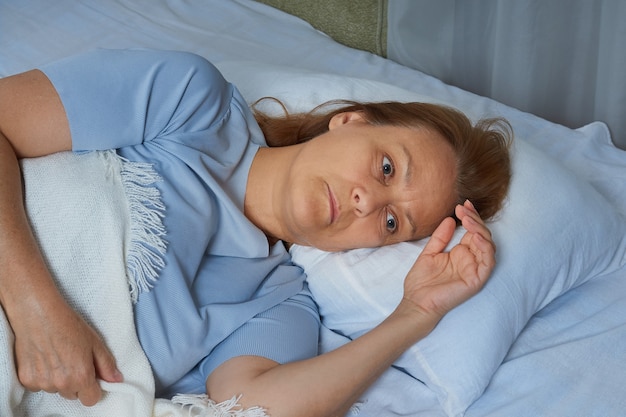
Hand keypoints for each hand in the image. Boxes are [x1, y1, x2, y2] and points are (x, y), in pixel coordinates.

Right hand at [13, 294, 122, 405]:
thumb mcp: (95, 342)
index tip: (92, 377)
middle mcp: (61, 384)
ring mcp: (42, 383)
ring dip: (59, 379)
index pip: (91, 400)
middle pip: (73, 394)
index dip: (93, 388)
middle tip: (73, 360)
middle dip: (76, 382)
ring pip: (56, 390)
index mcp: (81, 376)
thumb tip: (116, 380)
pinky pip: (39, 385)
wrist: (38, 313)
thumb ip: (107, 365)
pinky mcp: (26, 379)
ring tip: (58, 356)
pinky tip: (44, 358)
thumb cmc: (68, 324)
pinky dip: (42, 376)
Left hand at [402, 200, 495, 318]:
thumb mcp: (430, 252)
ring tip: (468, 220)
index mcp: (461, 253)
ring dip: (481, 230)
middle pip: (482, 235)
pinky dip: (486, 248)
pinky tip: (476, 237)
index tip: (462, 204)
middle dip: (475, 219)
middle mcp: (470, 260)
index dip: (470, 217)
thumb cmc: (421, 282)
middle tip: (463, 209)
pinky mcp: (476, 280)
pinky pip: (488, 262)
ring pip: (488, 246)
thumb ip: (441, 237)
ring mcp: (474, 270)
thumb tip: (450, 219)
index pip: (472, 231)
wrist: (416, 301)